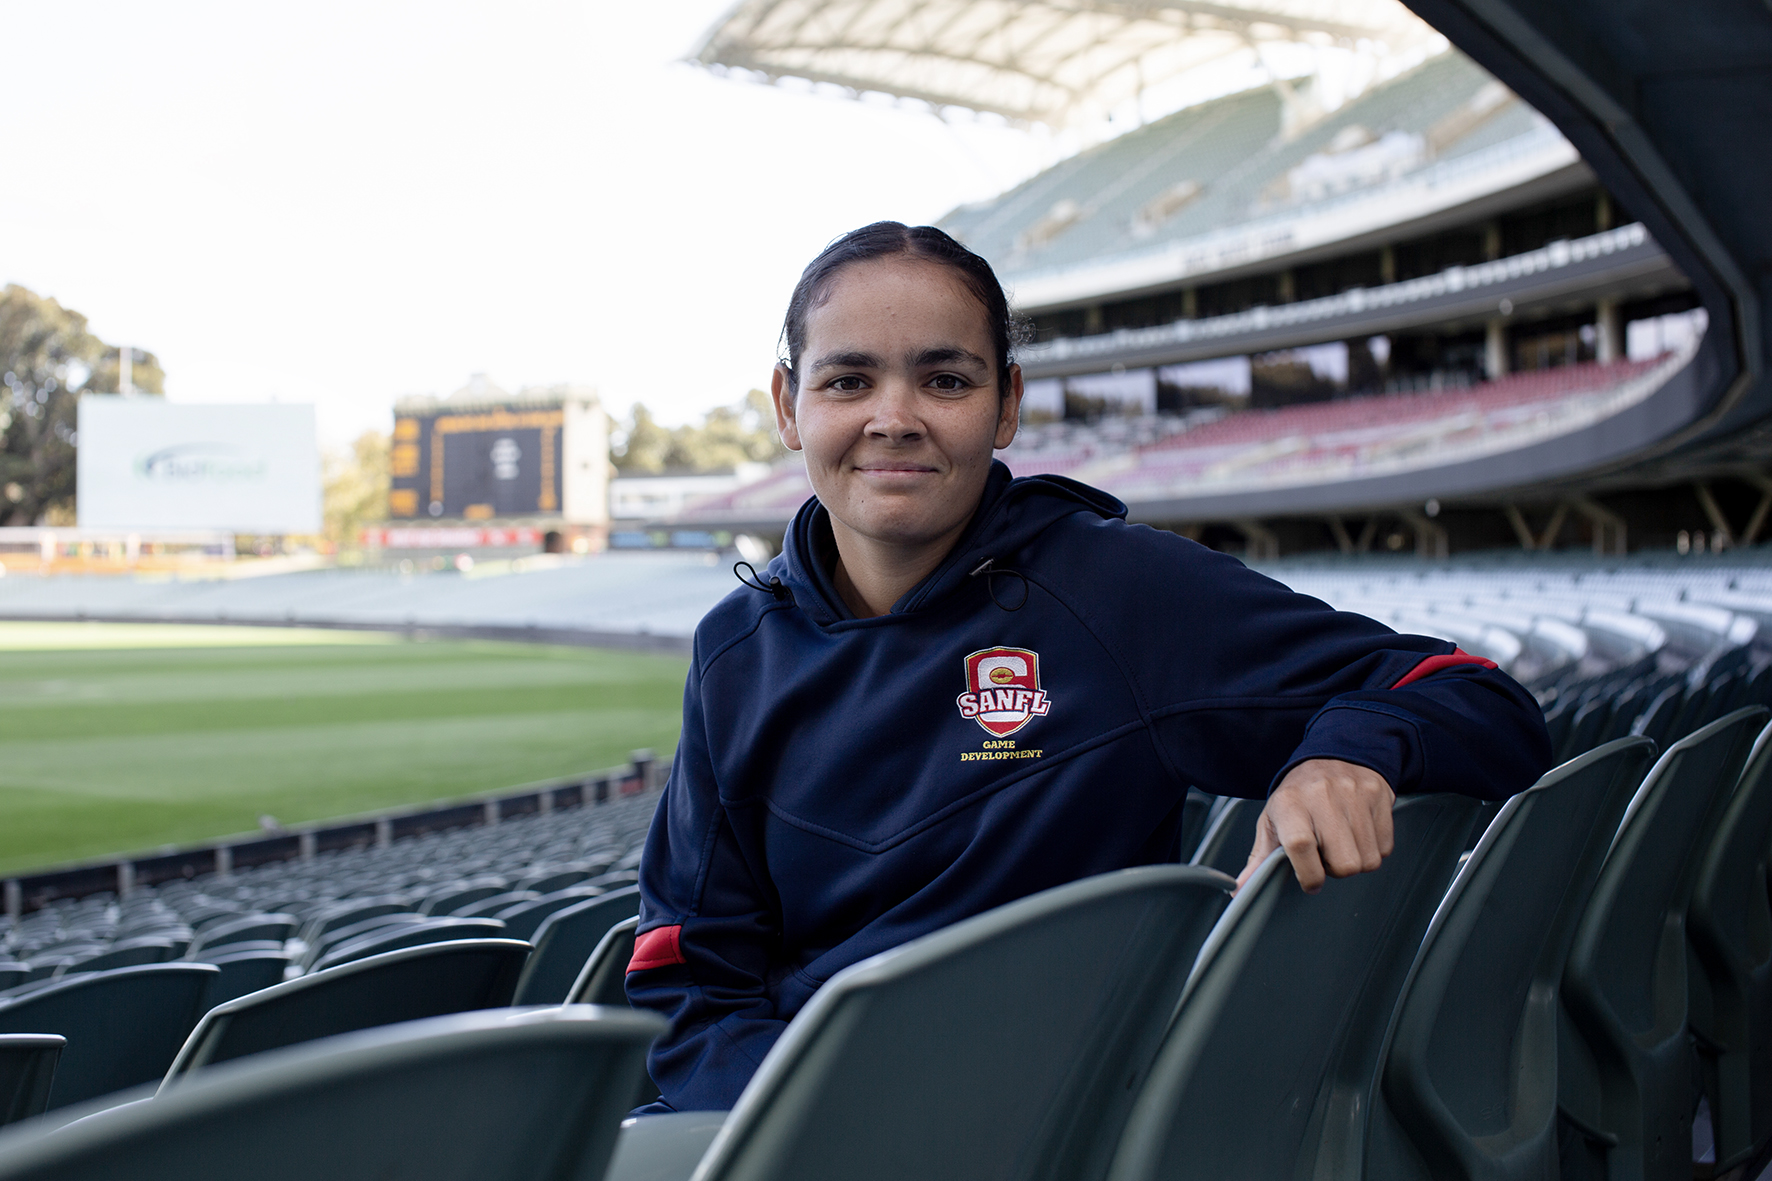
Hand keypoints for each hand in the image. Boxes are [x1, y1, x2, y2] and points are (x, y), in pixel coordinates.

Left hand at [1235, 758, 1395, 893]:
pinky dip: (1373, 848)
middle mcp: (1323, 796)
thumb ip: (1260, 858)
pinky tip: (1358, 832)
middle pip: (1344, 863)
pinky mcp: (1379, 796)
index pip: (1300, 846)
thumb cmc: (1298, 794)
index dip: (1308, 874)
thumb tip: (1241, 888)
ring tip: (1340, 841)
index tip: (1310, 881)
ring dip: (1355, 859)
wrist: (1333, 754)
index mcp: (1290, 803)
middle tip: (1326, 853)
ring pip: (1368, 860)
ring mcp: (1354, 795)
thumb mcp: (1273, 820)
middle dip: (1335, 869)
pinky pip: (1385, 847)